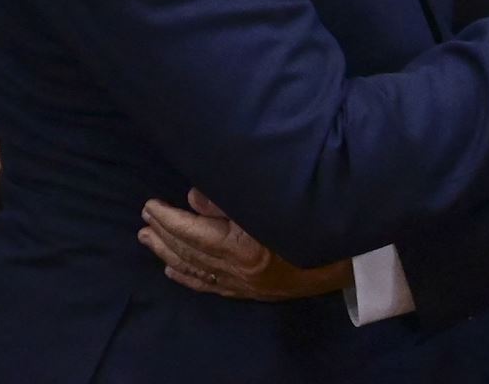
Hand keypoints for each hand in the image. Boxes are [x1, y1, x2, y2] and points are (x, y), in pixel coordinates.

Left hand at [140, 190, 351, 300]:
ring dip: (168, 254)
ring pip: (196, 269)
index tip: (149, 205)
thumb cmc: (309, 219)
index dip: (168, 219)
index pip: (193, 233)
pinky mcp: (251, 291)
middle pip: (190, 252)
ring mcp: (244, 284)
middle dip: (163, 235)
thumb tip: (192, 197)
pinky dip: (189, 277)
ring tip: (148, 240)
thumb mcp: (271, 201)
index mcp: (244, 247)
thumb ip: (229, 200)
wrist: (345, 259)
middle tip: (143, 221)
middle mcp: (239, 270)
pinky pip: (211, 285)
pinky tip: (173, 269)